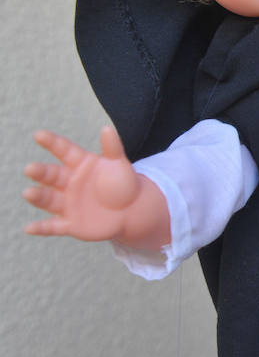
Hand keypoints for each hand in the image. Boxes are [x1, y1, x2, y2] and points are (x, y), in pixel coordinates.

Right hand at [23, 126, 168, 249]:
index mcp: (79, 164)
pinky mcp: (70, 223)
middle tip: (30, 168)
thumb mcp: (119, 164)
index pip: (64, 151)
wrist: (131, 210)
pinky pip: (53, 226)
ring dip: (38, 197)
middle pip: (51, 175)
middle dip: (40, 172)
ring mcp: (67, 203)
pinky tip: (29, 228)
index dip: (52, 143)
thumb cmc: (122, 183)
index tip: (39, 135)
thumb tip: (107, 129)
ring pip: (48, 199)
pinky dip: (41, 228)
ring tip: (28, 193)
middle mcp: (68, 182)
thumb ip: (112, 148)